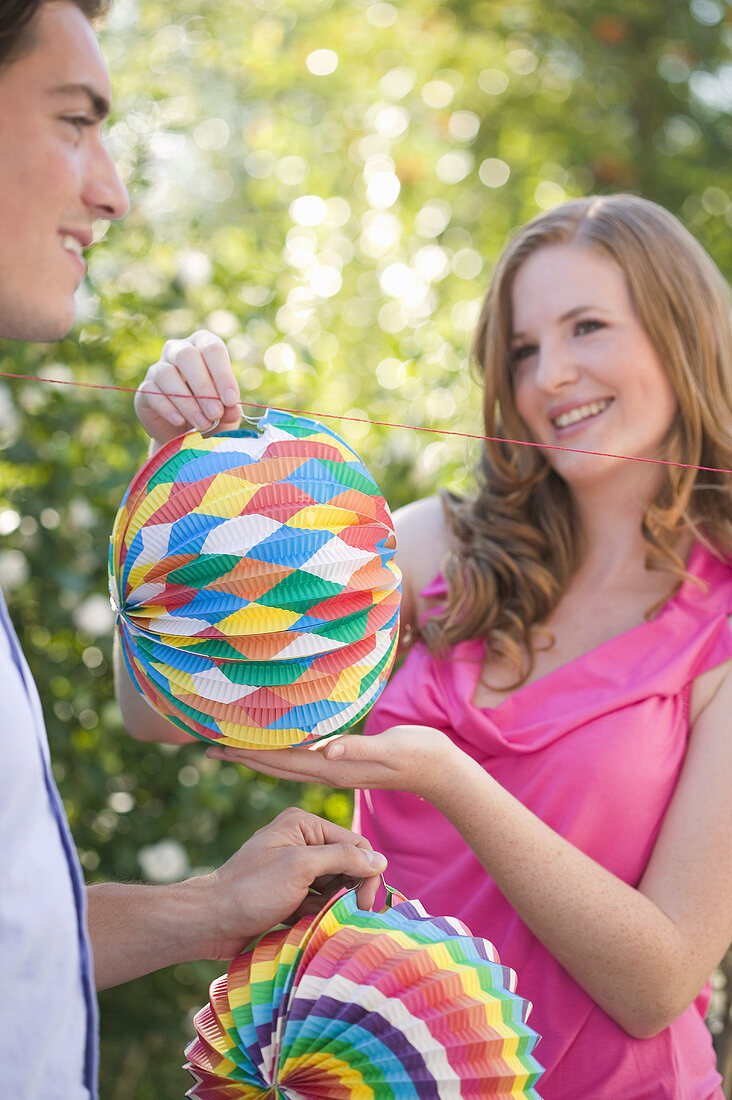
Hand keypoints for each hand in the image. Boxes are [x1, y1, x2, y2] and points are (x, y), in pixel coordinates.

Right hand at [135, 329, 241, 449]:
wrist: (186, 435)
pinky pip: (152, 393)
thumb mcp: (226, 412)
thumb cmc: (211, 414)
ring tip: (202, 423)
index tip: (231, 401)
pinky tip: (180, 422)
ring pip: (166, 374)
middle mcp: (178, 350)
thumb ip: (230, 409)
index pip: (212, 349)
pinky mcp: (145, 389)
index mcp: (203, 345)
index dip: (223, 374)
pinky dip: (168, 408)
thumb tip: (232, 410)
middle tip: (215, 413)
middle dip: (203, 386)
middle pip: (187, 355)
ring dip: (187, 401)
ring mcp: (158, 368)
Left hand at [192, 807, 387, 958]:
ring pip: (334, 886)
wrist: (209, 921)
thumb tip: (380, 859)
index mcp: (303, 825)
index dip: (366, 872)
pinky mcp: (288, 892)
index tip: (364, 904)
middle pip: (347, 865)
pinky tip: (303, 922)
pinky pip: (317, 901)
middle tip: (349, 915)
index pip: (354, 844)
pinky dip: (316, 913)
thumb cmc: (252, 890)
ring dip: (332, 904)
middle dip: (349, 890)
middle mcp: (301, 841)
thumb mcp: (301, 867)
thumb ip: (343, 859)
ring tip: (316, 918)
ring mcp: (294, 868)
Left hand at [205, 726, 456, 803]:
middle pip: (275, 765)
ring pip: (286, 764)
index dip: (249, 752)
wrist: (441, 772)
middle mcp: (328, 771)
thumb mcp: (392, 750)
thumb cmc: (420, 755)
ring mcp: (335, 770)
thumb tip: (328, 752)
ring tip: (230, 745)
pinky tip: (274, 745)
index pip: (282, 760)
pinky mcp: (343, 765)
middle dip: (242, 755)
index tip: (218, 744)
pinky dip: (280, 752)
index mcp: (334, 767)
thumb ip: (361, 750)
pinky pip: (302, 759)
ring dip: (256, 755)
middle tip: (206, 744)